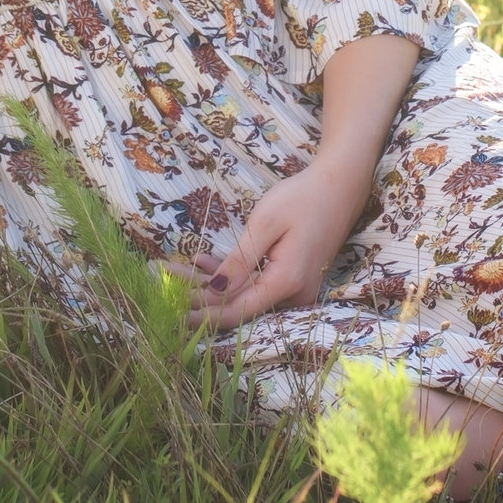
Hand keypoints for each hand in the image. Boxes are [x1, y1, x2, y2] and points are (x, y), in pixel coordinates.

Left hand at [175, 159, 374, 331]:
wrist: (341, 187)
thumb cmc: (303, 198)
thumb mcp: (265, 223)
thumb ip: (239, 262)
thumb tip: (213, 291)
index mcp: (286, 282)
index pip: (235, 312)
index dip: (200, 314)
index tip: (169, 309)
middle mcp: (293, 296)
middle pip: (237, 307)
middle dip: (197, 296)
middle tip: (161, 282)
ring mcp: (295, 291)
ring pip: (244, 298)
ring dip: (209, 286)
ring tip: (174, 271)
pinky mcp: (292, 281)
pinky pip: (256, 287)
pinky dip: (230, 278)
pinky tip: (202, 264)